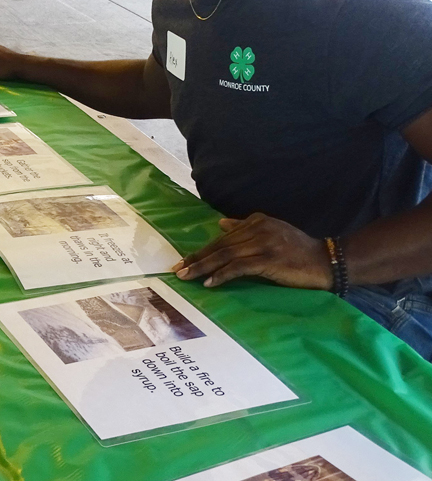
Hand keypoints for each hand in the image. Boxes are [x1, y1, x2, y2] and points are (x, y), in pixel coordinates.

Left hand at [172, 213, 332, 289]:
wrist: (327, 261)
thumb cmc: (298, 251)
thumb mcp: (271, 233)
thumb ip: (245, 228)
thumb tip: (221, 225)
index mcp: (256, 221)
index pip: (222, 237)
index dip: (202, 250)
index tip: (184, 260)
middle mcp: (257, 229)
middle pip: (219, 245)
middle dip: (196, 258)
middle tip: (178, 269)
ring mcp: (262, 243)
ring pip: (224, 255)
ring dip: (203, 267)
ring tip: (187, 277)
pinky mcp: (268, 259)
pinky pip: (238, 267)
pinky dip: (221, 275)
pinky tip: (209, 282)